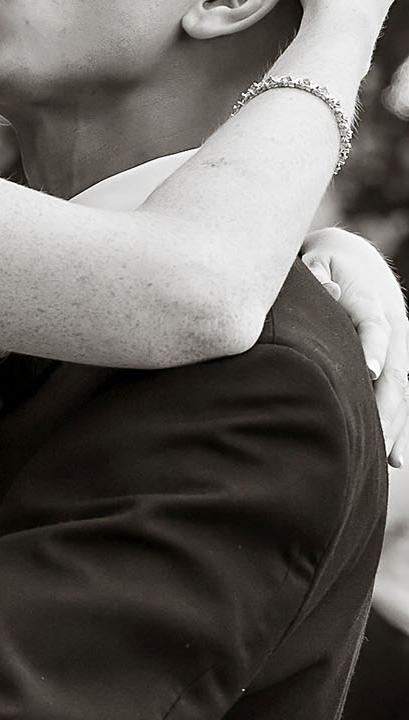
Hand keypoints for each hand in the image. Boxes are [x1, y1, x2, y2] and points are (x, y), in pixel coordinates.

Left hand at [302, 226, 408, 465]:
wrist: (354, 260)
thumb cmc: (327, 264)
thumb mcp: (319, 259)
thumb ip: (319, 272)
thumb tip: (326, 288)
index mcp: (371, 305)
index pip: (376, 328)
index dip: (374, 348)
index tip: (372, 370)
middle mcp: (392, 331)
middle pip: (395, 371)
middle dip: (386, 404)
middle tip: (375, 437)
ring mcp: (397, 350)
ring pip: (400, 392)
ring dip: (393, 425)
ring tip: (384, 458)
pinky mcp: (394, 364)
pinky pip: (399, 400)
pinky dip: (397, 429)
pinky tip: (393, 460)